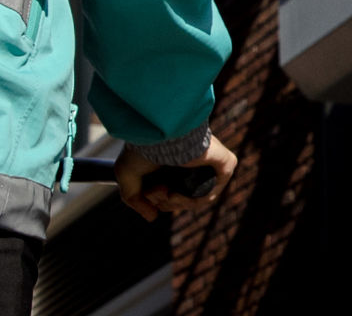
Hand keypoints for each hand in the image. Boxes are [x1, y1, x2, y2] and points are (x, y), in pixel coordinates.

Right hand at [114, 134, 236, 220]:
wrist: (157, 134)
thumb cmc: (140, 148)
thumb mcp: (126, 176)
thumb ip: (135, 199)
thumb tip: (153, 217)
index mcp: (174, 160)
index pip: (172, 192)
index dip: (159, 200)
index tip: (148, 194)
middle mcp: (192, 161)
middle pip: (183, 197)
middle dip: (166, 201)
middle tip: (158, 189)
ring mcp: (209, 162)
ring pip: (197, 197)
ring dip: (178, 202)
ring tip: (165, 191)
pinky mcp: (224, 162)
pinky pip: (214, 191)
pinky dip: (196, 199)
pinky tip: (179, 194)